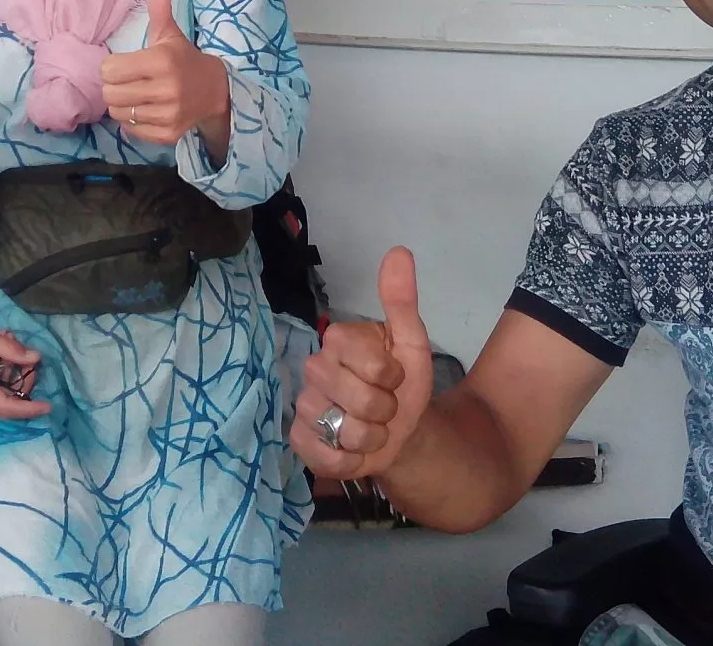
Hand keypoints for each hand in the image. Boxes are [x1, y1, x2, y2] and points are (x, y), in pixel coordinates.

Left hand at [100, 0, 228, 145]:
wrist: (216, 91)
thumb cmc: (183, 59)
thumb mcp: (171, 34)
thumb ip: (160, 9)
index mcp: (161, 61)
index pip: (109, 70)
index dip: (112, 67)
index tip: (125, 65)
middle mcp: (165, 89)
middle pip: (110, 94)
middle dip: (114, 87)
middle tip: (127, 81)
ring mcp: (167, 114)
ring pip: (118, 113)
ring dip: (122, 104)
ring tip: (135, 95)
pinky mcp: (168, 134)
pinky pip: (131, 130)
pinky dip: (133, 121)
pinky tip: (146, 110)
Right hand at [292, 248, 432, 480]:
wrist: (399, 431)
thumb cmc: (402, 383)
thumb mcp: (412, 342)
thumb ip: (402, 300)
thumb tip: (399, 252)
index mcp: (338, 340)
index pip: (372, 364)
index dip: (392, 376)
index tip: (394, 376)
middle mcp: (314, 368)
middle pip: (361, 400)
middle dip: (386, 410)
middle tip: (385, 406)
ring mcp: (304, 405)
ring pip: (347, 431)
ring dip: (372, 438)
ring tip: (372, 428)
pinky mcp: (300, 441)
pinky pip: (327, 457)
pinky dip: (350, 461)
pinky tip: (353, 451)